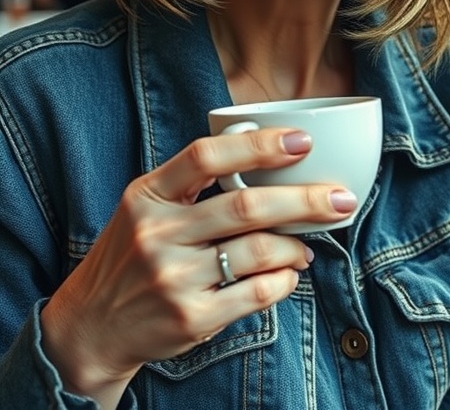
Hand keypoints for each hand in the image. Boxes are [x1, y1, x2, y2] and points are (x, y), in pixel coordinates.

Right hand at [40, 127, 356, 408]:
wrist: (93, 323)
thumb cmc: (133, 252)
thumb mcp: (145, 204)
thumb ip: (192, 181)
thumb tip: (264, 153)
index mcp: (148, 194)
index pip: (207, 156)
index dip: (258, 145)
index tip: (302, 141)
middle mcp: (158, 233)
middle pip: (246, 207)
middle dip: (304, 200)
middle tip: (341, 198)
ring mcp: (174, 278)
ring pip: (258, 251)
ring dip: (296, 246)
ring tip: (308, 244)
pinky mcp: (191, 318)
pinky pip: (255, 294)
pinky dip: (283, 281)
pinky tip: (289, 274)